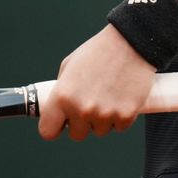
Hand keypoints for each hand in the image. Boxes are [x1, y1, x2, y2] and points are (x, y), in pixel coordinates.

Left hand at [37, 24, 155, 140]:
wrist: (129, 43)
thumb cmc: (97, 52)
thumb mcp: (69, 66)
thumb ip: (61, 90)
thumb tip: (58, 110)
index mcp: (62, 96)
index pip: (48, 131)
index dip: (54, 126)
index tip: (61, 121)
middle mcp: (82, 109)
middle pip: (76, 135)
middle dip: (81, 123)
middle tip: (89, 103)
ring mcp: (104, 114)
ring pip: (99, 131)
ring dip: (102, 118)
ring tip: (107, 94)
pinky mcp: (126, 116)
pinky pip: (119, 127)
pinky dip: (120, 115)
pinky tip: (120, 96)